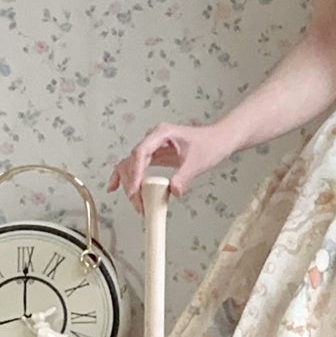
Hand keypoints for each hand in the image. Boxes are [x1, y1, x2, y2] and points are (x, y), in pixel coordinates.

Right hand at [107, 120, 232, 214]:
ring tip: (136, 202)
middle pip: (133, 161)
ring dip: (130, 183)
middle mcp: (153, 138)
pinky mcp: (155, 155)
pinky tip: (115, 187)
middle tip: (138, 202)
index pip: (140, 152)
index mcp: (161, 134)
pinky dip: (127, 177)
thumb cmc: (211, 143)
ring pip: (132, 164)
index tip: (134, 189)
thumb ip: (183, 177)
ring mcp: (153, 146)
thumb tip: (173, 192)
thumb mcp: (197, 162)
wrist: (219, 140)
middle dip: (132, 183)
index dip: (135, 172)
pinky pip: (137, 166)